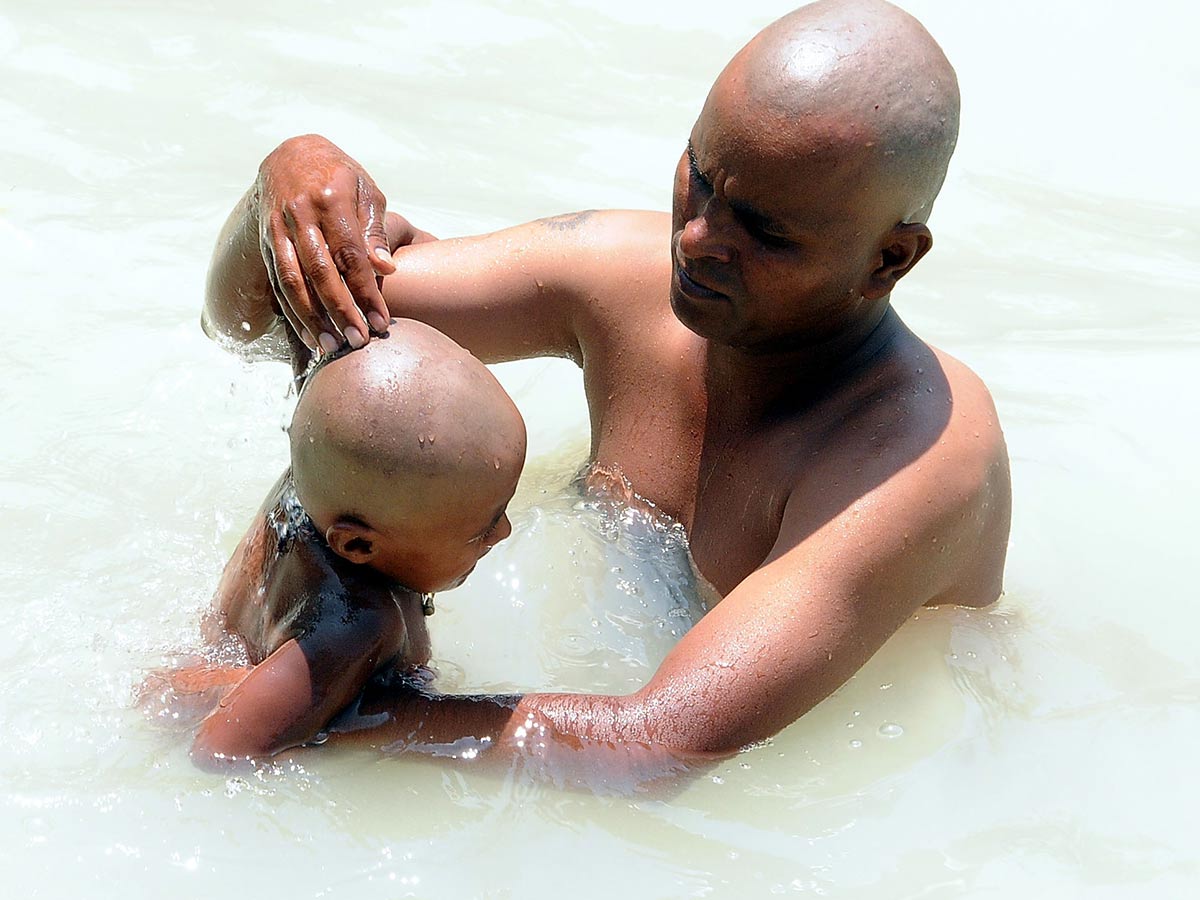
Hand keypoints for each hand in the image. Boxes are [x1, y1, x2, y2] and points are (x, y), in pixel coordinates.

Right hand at [255, 135, 395, 352]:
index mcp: (330, 200)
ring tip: (331, 348)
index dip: (366, 291)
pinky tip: (308, 335)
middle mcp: (300, 215)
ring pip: (293, 281)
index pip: (350, 255)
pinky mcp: (267, 241)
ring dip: (311, 319)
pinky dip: (292, 312)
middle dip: (340, 311)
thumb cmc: (340, 176)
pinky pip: (278, 281)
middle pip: (320, 272)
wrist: (290, 154)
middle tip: (358, 342)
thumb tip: (386, 268)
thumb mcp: (366, 190)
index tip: (381, 322)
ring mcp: (278, 229)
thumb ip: (375, 230)